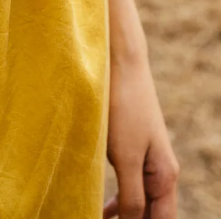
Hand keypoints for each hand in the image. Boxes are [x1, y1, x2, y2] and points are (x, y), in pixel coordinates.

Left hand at [103, 56, 179, 218]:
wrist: (120, 65)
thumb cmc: (123, 109)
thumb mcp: (126, 158)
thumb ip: (132, 196)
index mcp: (166, 177)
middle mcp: (161, 170)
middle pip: (152, 214)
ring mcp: (147, 158)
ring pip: (140, 200)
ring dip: (124, 215)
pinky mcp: (131, 146)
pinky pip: (129, 183)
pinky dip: (118, 200)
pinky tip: (102, 207)